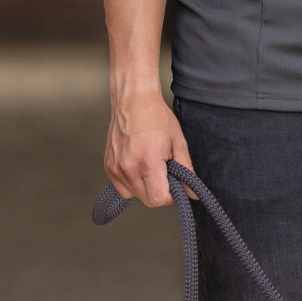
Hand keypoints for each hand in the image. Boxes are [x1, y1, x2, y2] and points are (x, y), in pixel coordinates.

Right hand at [104, 88, 196, 206]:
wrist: (134, 100)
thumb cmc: (157, 117)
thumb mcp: (178, 142)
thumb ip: (186, 171)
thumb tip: (193, 193)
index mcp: (147, 162)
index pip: (158, 198)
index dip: (171, 195)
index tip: (177, 184)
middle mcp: (128, 168)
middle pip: (146, 199)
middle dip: (160, 191)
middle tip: (167, 172)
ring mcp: (115, 168)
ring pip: (134, 194)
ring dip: (146, 187)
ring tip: (152, 165)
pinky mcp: (108, 167)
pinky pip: (122, 186)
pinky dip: (133, 182)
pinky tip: (140, 164)